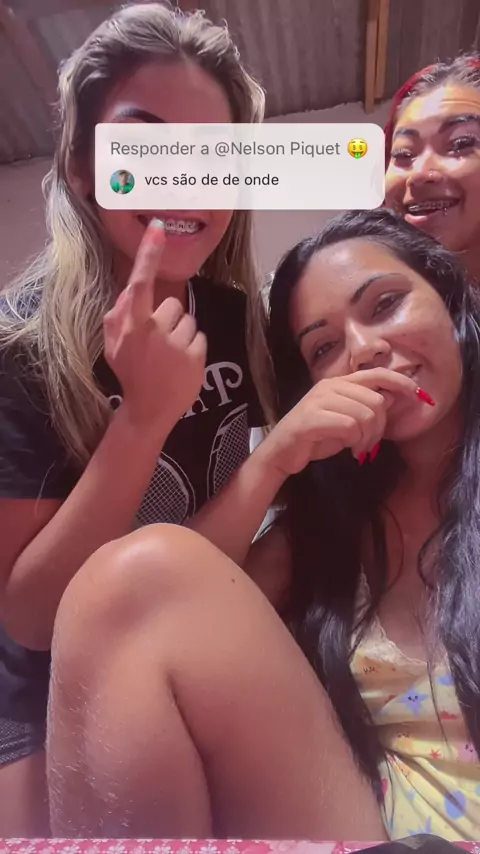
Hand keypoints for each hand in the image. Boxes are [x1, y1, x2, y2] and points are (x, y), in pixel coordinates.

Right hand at [103, 219, 206, 432]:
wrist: (148, 410)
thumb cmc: (130, 373)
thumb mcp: (113, 345)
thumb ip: (118, 315)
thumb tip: (130, 291)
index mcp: (131, 324)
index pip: (141, 282)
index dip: (149, 255)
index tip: (158, 229)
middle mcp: (154, 330)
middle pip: (171, 304)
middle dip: (167, 319)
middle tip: (157, 345)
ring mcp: (177, 343)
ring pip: (187, 320)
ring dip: (180, 335)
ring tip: (169, 358)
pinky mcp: (196, 355)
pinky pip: (199, 338)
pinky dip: (193, 350)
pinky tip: (181, 365)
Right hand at [260, 368, 421, 477]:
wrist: (281, 454)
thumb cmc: (315, 438)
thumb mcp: (347, 421)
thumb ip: (367, 408)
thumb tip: (395, 398)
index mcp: (338, 383)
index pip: (375, 374)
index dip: (400, 381)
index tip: (418, 394)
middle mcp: (329, 387)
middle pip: (376, 401)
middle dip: (380, 427)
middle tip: (370, 444)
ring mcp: (319, 401)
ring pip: (366, 414)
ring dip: (368, 437)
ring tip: (360, 449)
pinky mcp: (312, 418)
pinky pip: (350, 426)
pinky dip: (355, 442)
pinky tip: (350, 451)